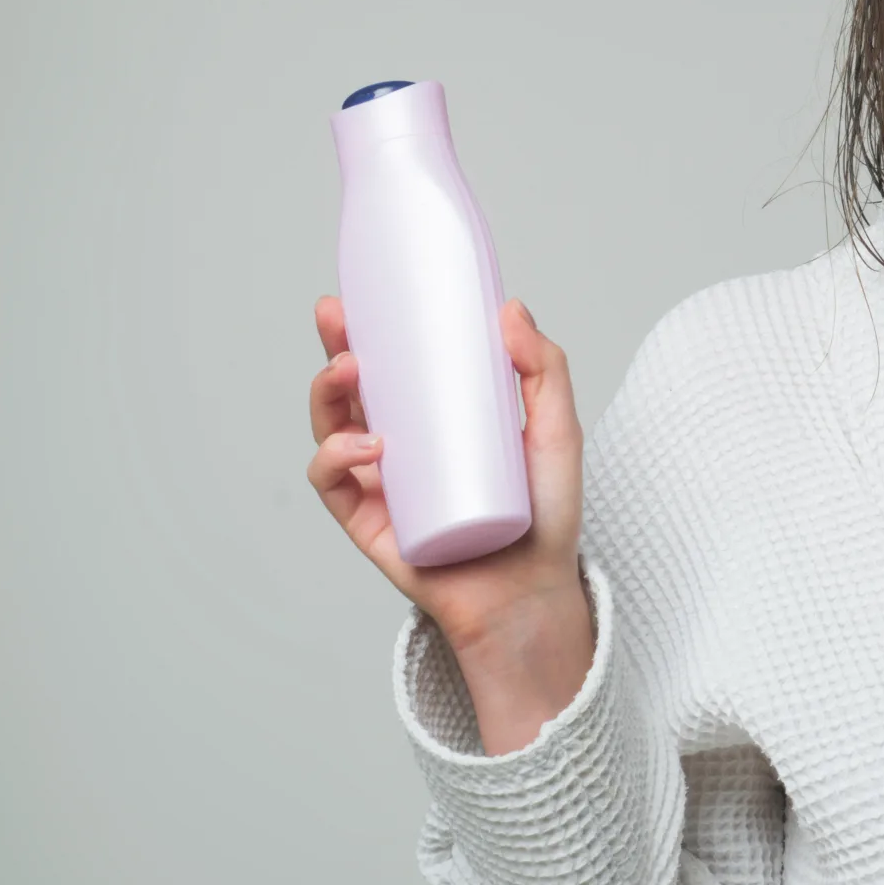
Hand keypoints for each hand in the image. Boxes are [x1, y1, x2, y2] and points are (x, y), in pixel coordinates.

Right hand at [305, 296, 593, 748]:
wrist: (534, 591)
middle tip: (335, 316)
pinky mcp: (367, 519)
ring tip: (350, 371)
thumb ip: (545, 369)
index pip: (397, 363)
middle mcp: (403, 444)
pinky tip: (368, 445)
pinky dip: (336, 455)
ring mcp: (380, 481)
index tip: (360, 293)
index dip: (371, 327)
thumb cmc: (547, 513)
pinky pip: (331, 480)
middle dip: (334, 346)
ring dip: (326, 392)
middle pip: (352, 388)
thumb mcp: (557, 430)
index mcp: (440, 416)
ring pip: (329, 426)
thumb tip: (510, 308)